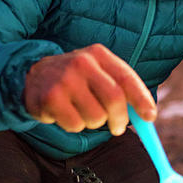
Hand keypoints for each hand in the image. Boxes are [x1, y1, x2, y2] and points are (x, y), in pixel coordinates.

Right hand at [24, 43, 156, 136]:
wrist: (32, 75)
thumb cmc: (74, 79)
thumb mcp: (97, 72)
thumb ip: (121, 88)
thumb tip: (148, 116)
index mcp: (98, 54)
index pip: (127, 78)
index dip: (142, 99)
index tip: (150, 116)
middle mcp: (82, 62)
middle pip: (114, 99)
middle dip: (120, 119)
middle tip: (117, 128)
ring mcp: (65, 80)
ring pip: (96, 117)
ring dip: (93, 123)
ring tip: (81, 111)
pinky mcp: (50, 98)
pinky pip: (75, 125)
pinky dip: (74, 125)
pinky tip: (64, 112)